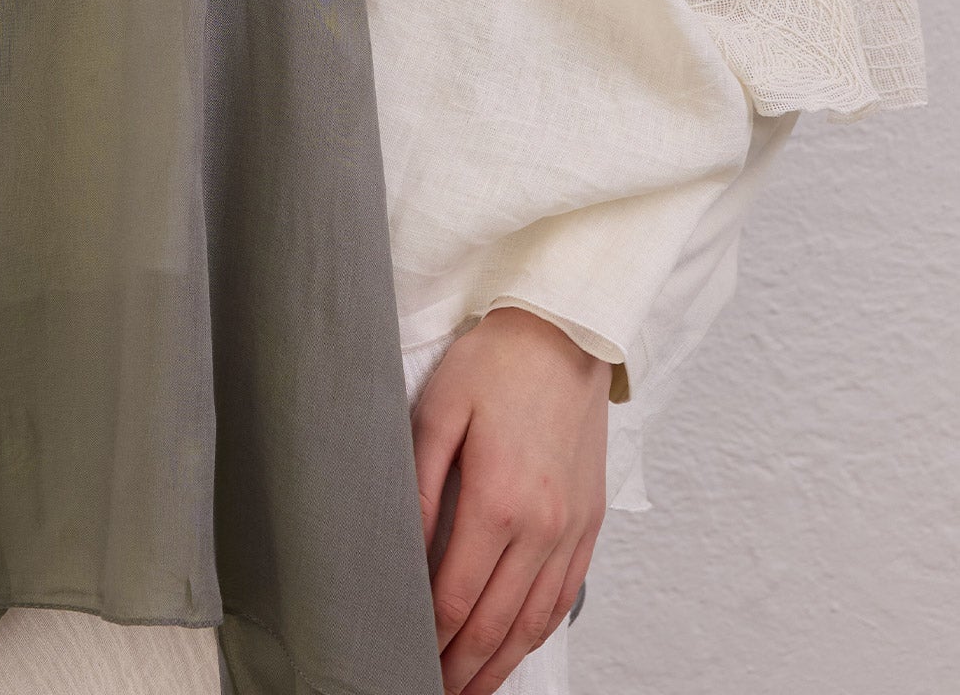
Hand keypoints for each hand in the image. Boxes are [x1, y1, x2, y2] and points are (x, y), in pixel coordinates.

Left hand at [410, 306, 610, 694]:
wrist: (566, 332)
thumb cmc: (497, 363)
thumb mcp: (438, 412)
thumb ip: (418, 485)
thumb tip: (402, 548)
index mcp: (498, 502)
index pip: (455, 598)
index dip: (427, 639)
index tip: (404, 657)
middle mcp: (541, 528)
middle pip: (494, 625)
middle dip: (460, 668)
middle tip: (431, 687)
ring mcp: (571, 529)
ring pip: (532, 623)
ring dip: (499, 664)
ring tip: (469, 686)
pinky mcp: (589, 521)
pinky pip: (564, 597)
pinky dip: (537, 633)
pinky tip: (517, 646)